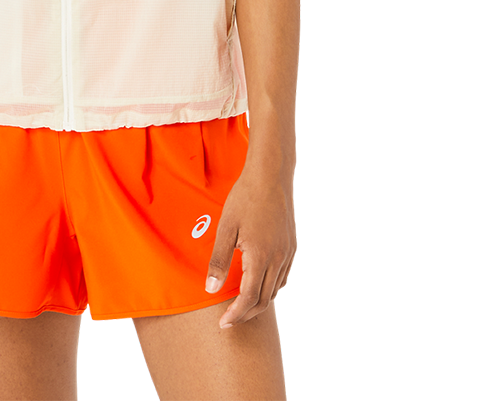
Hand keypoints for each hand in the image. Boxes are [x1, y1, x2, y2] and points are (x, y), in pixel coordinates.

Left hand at [204, 167, 295, 329]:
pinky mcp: (291, 247)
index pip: (248, 298)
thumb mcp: (226, 228)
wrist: (270, 176)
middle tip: (229, 319)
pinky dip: (269, 288)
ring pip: (275, 291)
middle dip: (246, 314)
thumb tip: (210, 289)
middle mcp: (278, 259)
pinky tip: (257, 284)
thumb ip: (219, 260)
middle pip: (264, 300)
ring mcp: (287, 254)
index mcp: (261, 257)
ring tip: (240, 306)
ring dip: (258, 303)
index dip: (235, 315)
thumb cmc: (244, 198)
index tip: (223, 324)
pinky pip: (282, 277)